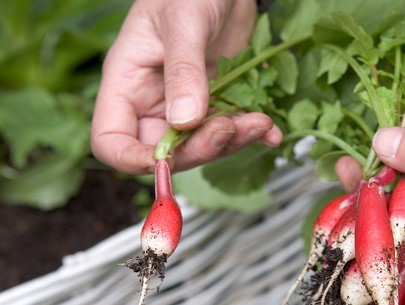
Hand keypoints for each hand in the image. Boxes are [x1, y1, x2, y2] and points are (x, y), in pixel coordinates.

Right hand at [91, 0, 281, 174]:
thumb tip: (184, 121)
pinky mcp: (218, 104)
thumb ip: (183, 71)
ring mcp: (187, 107)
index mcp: (127, 84)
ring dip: (233, 142)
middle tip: (229, 129)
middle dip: (200, 149)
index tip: (164, 161)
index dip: (132, 159)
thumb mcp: (183, 22)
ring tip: (260, 122)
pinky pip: (232, 132)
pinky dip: (253, 135)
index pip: (112, 140)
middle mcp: (154, 102)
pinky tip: (271, 131)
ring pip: (204, 146)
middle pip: (166, 152)